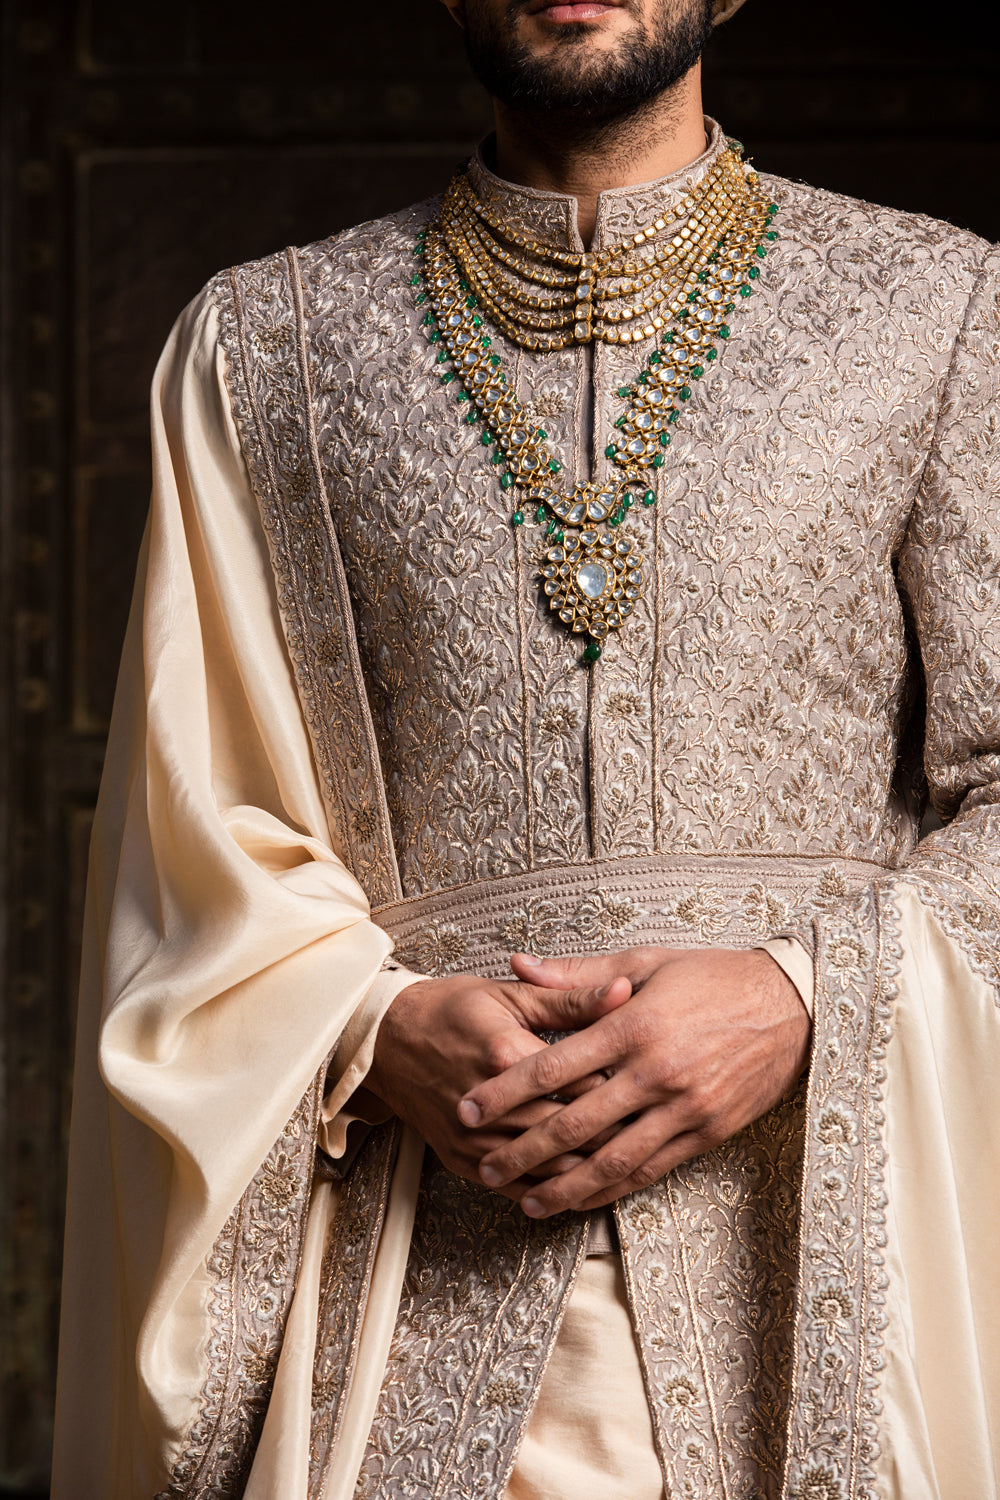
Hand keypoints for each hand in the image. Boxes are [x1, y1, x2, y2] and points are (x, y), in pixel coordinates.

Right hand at [365, 970, 630, 1201]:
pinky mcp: (463, 1161)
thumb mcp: (509, 994)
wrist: (384, 1041)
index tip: (654, 1083)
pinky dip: (556, 1192)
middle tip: (656, 1126)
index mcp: (508, 1054)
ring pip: (551, 1168)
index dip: (626, 1085)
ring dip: (593, 1169)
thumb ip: (571, 998)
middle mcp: (493, 1104)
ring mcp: (475, 1139)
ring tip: (632, 1160)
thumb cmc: (449, 1009)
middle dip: (619, 1131)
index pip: (586, 1081)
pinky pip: (519, 1189)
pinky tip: (585, 1188)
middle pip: (573, 1130)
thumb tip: (625, 990)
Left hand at [457, 946, 809, 1215]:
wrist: (793, 1006)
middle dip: (523, 1151)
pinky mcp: (707, 1132)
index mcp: (632, 1025)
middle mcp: (655, 1072)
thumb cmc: (712, 976)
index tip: (468, 1109)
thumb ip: (577, 973)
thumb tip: (518, 964)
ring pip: (612, 1160)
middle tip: (483, 1167)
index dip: (505, 1092)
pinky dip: (613, 1189)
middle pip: (574, 1123)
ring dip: (564, 1186)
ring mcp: (683, 1108)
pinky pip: (651, 1169)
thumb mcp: (645, 961)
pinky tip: (584, 1200)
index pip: (553, 1066)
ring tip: (526, 1202)